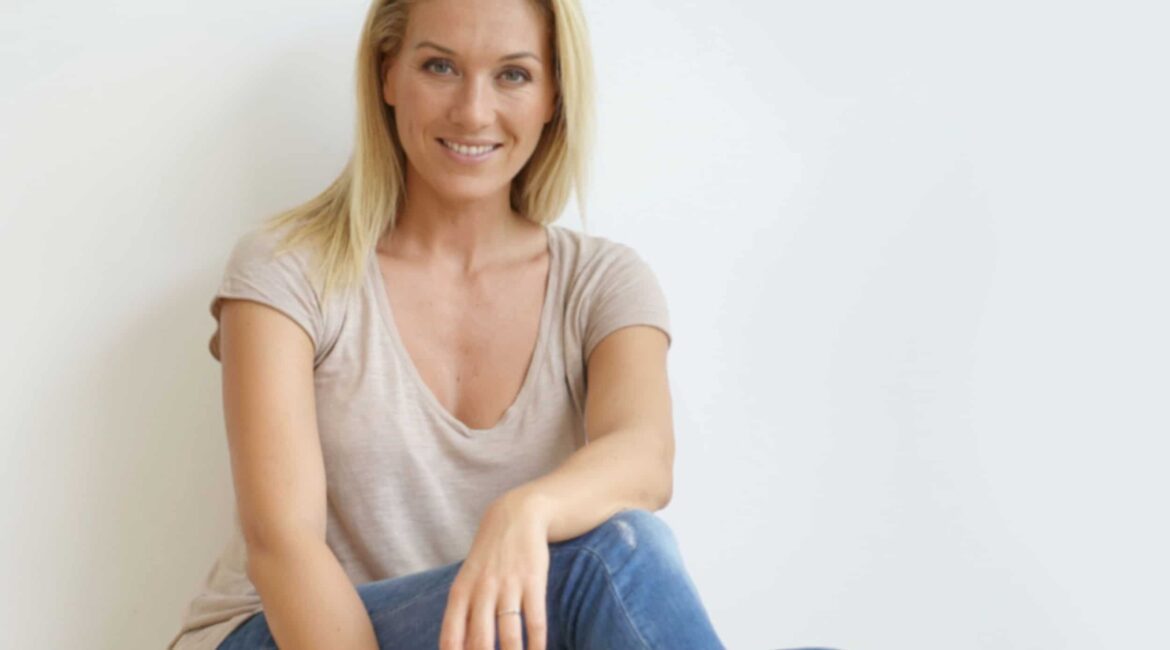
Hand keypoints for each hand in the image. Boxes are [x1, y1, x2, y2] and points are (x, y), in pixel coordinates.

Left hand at [440, 489, 553, 649]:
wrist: (515, 516)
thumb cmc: (488, 557)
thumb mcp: (467, 580)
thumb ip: (462, 614)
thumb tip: (455, 649)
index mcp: (460, 592)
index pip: (452, 637)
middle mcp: (482, 590)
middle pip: (480, 642)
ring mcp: (508, 586)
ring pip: (509, 635)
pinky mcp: (533, 581)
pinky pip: (535, 620)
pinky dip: (537, 643)